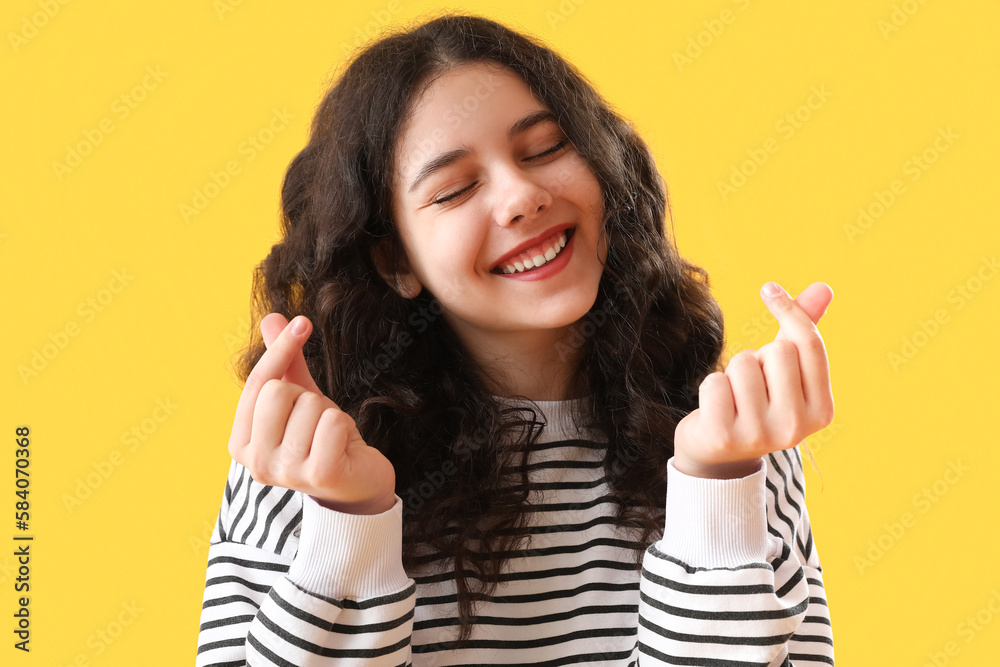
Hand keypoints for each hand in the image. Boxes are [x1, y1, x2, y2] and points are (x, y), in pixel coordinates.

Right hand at [227, 313, 396, 513]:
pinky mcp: (320, 475)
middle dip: (308, 397)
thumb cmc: (321, 439)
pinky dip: (345, 426)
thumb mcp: (299, 398)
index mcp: (242, 444)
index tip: (302, 323)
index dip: (281, 349)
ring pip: (311, 405)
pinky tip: (343, 447)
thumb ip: (283, 362)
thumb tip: (272, 318)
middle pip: (279, 392)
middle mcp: (257, 463)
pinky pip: (334, 422)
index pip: (258, 383)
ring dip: (330, 414)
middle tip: (317, 422)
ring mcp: (287, 473)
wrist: (358, 483)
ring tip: (330, 438)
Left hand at [673, 282, 834, 478]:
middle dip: (759, 356)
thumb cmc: (758, 402)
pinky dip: (711, 387)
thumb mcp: (786, 372)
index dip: (789, 310)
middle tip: (754, 384)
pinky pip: (714, 381)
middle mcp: (796, 427)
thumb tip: (823, 287)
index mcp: (822, 411)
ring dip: (733, 372)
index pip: (809, 345)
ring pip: (743, 363)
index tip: (769, 289)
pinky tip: (716, 409)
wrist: (719, 456)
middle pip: (777, 351)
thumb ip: (803, 332)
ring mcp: (760, 434)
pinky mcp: (724, 436)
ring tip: (735, 398)